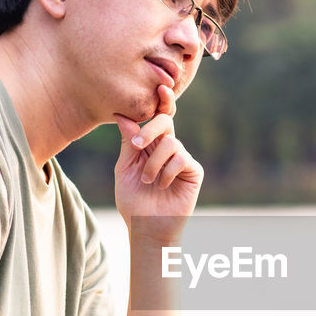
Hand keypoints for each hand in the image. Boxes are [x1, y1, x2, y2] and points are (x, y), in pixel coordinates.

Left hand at [114, 85, 202, 236]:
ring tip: (147, 180)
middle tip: (137, 145)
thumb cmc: (133, 200)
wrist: (146, 227)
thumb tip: (122, 115)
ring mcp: (182, 159)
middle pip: (166, 122)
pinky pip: (181, 158)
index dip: (161, 101)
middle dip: (150, 129)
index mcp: (151, 144)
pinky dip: (167, 172)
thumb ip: (127, 141)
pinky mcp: (194, 171)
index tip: (159, 87)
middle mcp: (169, 147)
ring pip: (170, 143)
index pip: (157, 117)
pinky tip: (163, 185)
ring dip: (153, 163)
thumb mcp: (124, 167)